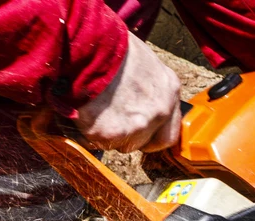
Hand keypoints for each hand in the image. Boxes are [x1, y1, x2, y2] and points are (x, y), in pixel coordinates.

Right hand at [76, 33, 181, 152]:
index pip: (170, 131)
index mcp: (169, 89)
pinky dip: (90, 133)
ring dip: (110, 135)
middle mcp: (160, 110)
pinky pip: (100, 141)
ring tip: (96, 111)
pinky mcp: (113, 133)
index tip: (141, 133)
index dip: (153, 135)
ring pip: (124, 144)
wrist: (86, 44)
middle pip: (146, 141)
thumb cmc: (109, 43)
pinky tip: (84, 113)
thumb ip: (145, 83)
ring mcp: (138, 125)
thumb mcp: (140, 58)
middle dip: (131, 138)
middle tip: (113, 124)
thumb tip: (134, 93)